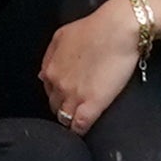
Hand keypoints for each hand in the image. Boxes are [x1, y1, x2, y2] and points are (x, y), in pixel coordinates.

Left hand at [39, 0, 144, 134]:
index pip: (48, 91)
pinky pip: (79, 126)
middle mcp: (58, 84)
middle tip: (76, 107)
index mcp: (50, 69)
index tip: (66, 97)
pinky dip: (80, 131)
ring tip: (80, 120)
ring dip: (71, 120)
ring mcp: (74, 96)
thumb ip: (49, 56)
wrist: (117, 30)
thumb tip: (43, 75)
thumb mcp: (61, 37)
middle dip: (63, 108)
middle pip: (55, 106)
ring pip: (65, 118)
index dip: (58, 95)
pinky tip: (84, 131)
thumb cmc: (94, 29)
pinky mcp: (92, 104)